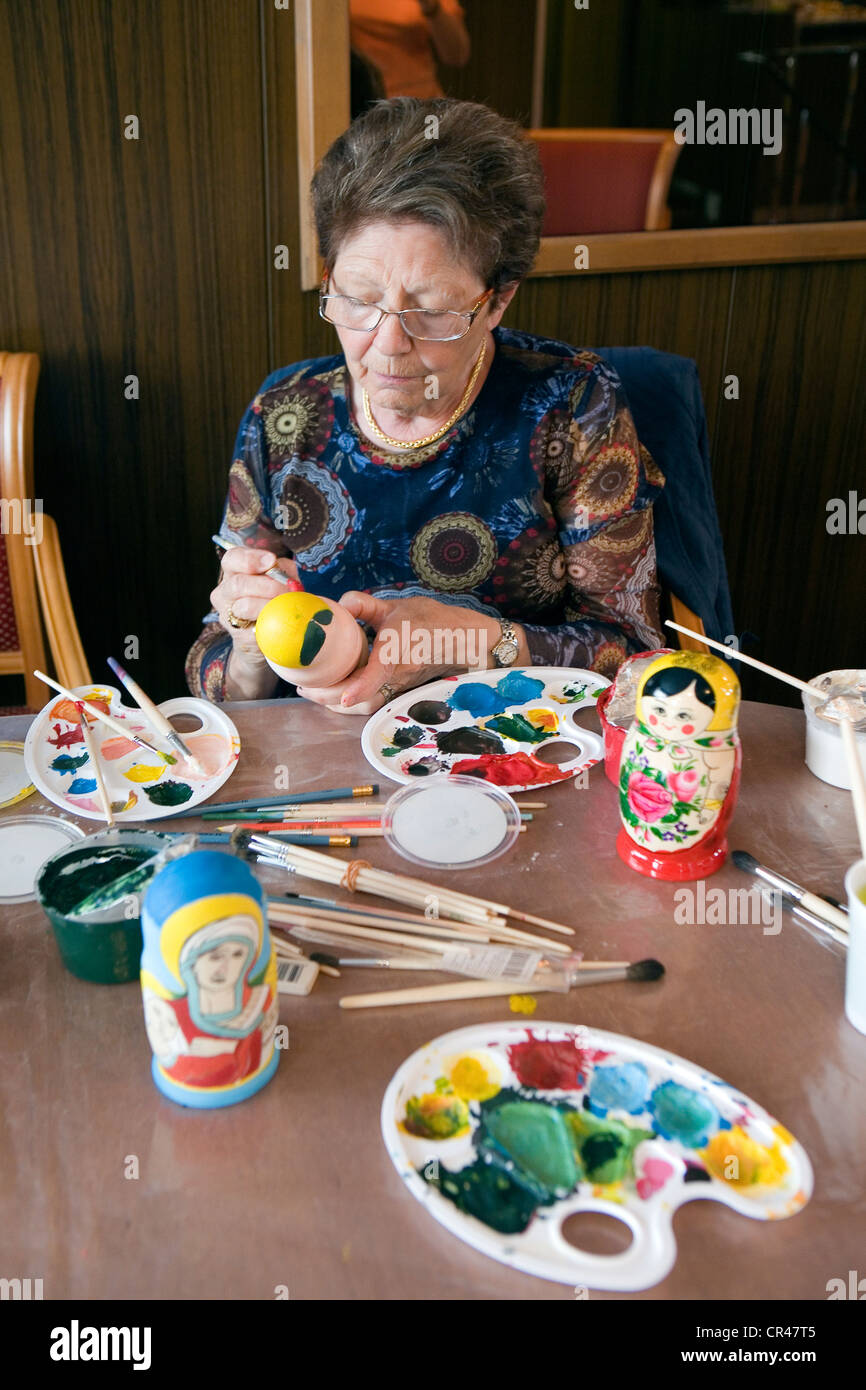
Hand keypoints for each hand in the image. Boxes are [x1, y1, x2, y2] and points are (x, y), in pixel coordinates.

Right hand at [210, 546, 298, 658]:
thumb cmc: (274, 599)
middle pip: (237, 583)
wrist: (268, 635)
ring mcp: (228, 615)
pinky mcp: (239, 636)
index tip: (271, 560)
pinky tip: (281, 621)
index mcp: (233, 572)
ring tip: (286, 605)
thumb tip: (284, 572)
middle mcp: (225, 592)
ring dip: (270, 604)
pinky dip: (271, 623)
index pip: (232, 558)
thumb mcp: (280, 578)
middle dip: (266, 585)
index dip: (251, 558)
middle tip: (286, 589)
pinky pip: (255, 628)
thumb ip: (282, 570)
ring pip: (244, 606)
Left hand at [297, 591, 509, 715]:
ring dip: (336, 702)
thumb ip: (365, 604)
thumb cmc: (430, 620)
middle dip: (330, 697)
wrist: (461, 640)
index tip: (343, 697)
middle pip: (363, 698)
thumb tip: (338, 603)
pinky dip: (348, 701)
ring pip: (365, 705)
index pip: (380, 673)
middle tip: (302, 686)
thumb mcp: (396, 606)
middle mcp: (399, 674)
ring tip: (311, 691)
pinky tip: (331, 691)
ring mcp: (398, 686)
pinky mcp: (397, 691)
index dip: (361, 687)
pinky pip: (370, 702)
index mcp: (399, 651)